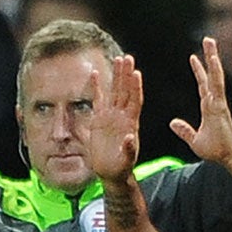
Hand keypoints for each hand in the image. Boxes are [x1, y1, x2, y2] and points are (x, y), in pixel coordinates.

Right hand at [85, 53, 143, 184]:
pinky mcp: (99, 119)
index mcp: (131, 123)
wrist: (111, 172)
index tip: (136, 73)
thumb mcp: (127, 160)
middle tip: (127, 58)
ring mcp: (111, 116)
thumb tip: (129, 137)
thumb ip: (129, 149)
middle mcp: (122, 116)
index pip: (134, 101)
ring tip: (118, 59)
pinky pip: (97, 99)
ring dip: (116, 76)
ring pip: (114, 92)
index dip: (135, 88)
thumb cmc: (121, 167)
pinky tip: (94, 74)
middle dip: (126, 75)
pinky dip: (97, 87)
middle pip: (125, 91)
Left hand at [169, 38, 231, 165]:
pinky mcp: (220, 105)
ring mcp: (218, 101)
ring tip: (210, 42)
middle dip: (208, 57)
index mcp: (209, 107)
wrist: (228, 156)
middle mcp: (215, 101)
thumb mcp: (194, 140)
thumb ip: (184, 130)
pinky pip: (217, 84)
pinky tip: (212, 58)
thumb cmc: (216, 150)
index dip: (199, 71)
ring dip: (212, 57)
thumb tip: (172, 123)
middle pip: (211, 75)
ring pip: (215, 75)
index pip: (203, 85)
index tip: (194, 58)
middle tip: (207, 40)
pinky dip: (215, 71)